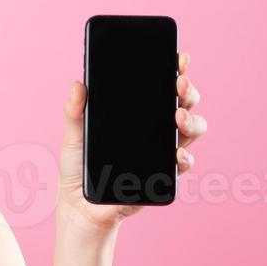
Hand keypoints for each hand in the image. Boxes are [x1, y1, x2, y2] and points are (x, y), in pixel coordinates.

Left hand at [57, 51, 205, 229]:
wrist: (80, 207)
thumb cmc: (78, 170)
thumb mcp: (74, 137)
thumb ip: (75, 112)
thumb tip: (77, 84)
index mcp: (138, 115)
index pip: (161, 87)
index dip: (174, 70)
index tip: (178, 58)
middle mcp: (154, 130)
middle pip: (183, 103)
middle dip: (187, 90)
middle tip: (179, 83)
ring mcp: (161, 152)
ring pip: (190, 130)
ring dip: (191, 121)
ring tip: (178, 116)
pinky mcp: (162, 176)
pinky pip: (182, 165)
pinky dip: (184, 158)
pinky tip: (176, 154)